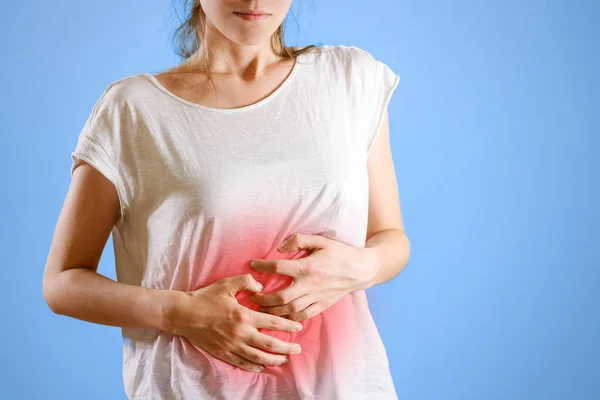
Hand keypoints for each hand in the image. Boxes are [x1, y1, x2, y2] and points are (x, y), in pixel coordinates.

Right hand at [169, 274, 303, 372]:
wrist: (183, 314)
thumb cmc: (205, 297)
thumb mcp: (227, 284)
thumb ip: (247, 281)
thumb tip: (262, 287)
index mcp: (244, 315)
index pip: (272, 321)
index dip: (288, 325)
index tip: (298, 327)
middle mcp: (240, 333)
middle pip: (269, 344)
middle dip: (286, 347)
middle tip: (297, 349)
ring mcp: (231, 345)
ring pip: (258, 357)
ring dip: (274, 360)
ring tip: (284, 360)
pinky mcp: (222, 353)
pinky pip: (242, 363)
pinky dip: (254, 366)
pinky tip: (262, 367)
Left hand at [248, 233, 375, 321]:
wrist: (361, 270)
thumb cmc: (339, 253)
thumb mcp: (321, 240)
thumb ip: (299, 240)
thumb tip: (280, 247)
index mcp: (308, 267)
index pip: (279, 267)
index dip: (262, 266)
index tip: (252, 264)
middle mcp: (310, 285)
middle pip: (280, 296)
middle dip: (262, 297)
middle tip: (252, 294)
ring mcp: (316, 298)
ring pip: (289, 310)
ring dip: (272, 310)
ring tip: (260, 307)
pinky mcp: (321, 306)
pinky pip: (302, 316)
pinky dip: (288, 318)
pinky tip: (279, 315)